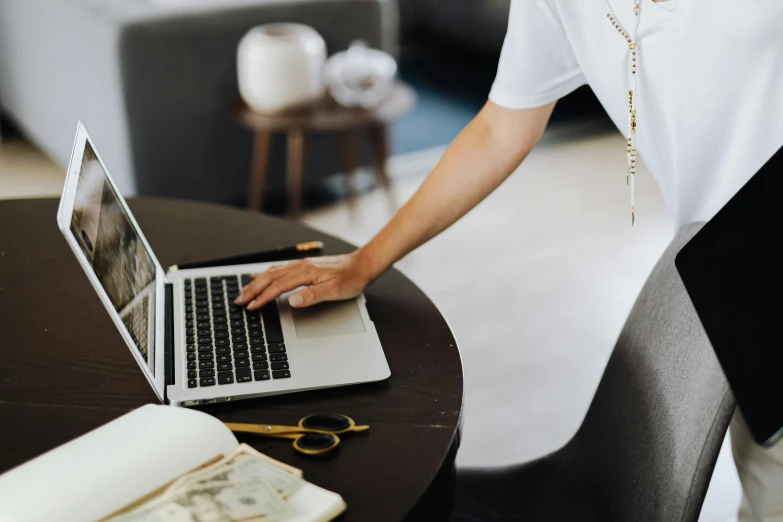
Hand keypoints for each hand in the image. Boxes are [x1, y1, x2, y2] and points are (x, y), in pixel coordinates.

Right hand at [234, 253, 370, 309]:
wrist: (362, 265)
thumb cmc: (351, 279)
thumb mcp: (335, 291)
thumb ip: (313, 295)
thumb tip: (293, 300)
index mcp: (306, 273)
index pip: (278, 287)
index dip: (263, 298)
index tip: (251, 307)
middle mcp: (300, 266)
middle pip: (270, 278)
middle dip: (252, 289)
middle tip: (239, 300)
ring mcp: (301, 265)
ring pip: (272, 272)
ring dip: (256, 282)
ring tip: (244, 290)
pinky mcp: (304, 266)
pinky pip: (279, 268)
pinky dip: (266, 273)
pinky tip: (260, 274)